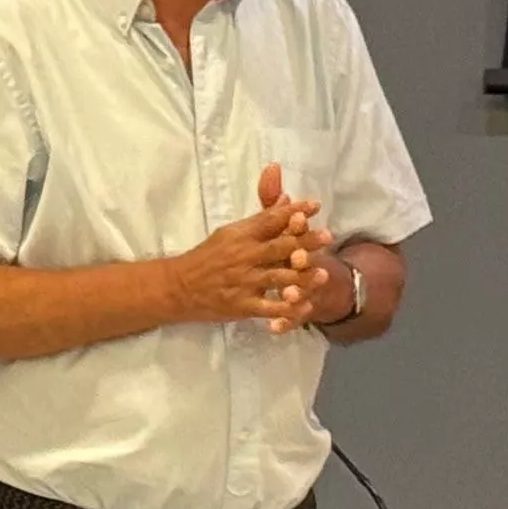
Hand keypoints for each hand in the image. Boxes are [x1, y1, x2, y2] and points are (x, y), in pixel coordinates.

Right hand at [166, 166, 330, 333]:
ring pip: (278, 278)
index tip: (314, 206)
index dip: (293, 212)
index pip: (270, 219)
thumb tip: (286, 199)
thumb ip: (260, 219)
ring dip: (302, 276)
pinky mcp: (243, 305)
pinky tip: (304, 308)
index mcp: (241, 236)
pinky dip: (287, 309)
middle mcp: (244, 256)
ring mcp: (244, 282)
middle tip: (327, 236)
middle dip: (305, 241)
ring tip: (323, 273)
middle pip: (280, 247)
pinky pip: (269, 308)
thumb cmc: (207, 257)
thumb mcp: (230, 232)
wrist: (179, 287)